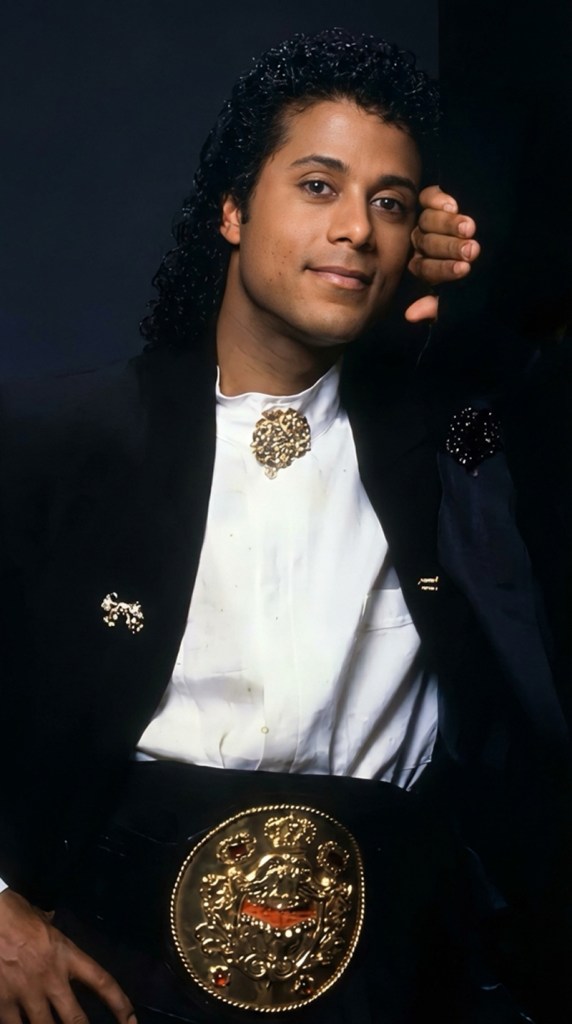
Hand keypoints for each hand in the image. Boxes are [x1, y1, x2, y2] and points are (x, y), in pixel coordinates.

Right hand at [0, 890, 134, 1023]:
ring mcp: (27, 993)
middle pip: (76, 1020)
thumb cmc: (15, 914)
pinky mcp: (3, 1003)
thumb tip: (51, 918)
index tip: (131, 1022)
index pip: (102, 982)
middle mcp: (51, 978)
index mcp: (66, 954)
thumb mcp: (42, 919)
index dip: (120, 1004)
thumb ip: (51, 927)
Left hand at [405, 185, 480, 321]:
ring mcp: (429, 221)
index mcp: (428, 268)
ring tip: (469, 228)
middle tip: (472, 249)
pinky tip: (454, 205)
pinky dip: (438, 200)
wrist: (509, 238)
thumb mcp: (468, 293)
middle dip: (450, 248)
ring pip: (427, 221)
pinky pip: (427, 197)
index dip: (444, 270)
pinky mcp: (436, 199)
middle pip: (427, 244)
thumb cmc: (486, 271)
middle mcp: (424, 245)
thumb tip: (411, 316)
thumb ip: (438, 306)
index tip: (465, 269)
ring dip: (448, 225)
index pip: (426, 268)